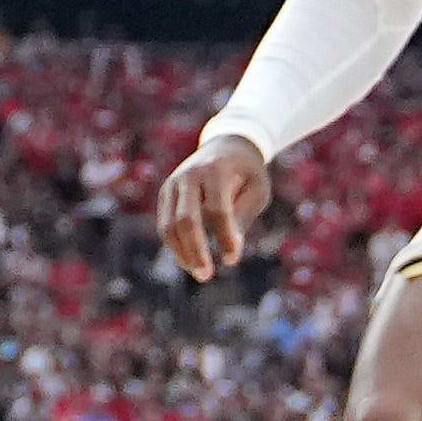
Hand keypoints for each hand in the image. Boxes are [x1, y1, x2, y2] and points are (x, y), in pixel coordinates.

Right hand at [156, 136, 273, 280]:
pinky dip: (175, 245)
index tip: (232, 260)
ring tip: (200, 272)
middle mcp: (189, 176)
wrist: (226, 145)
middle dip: (195, 251)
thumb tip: (230, 251)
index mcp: (215, 171)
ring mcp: (173, 184)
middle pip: (186, 219)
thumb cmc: (247, 173)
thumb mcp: (256, 190)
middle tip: (207, 275)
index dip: (224, 238)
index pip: (217, 210)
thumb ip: (242, 217)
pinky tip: (190, 260)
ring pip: (169, 225)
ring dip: (182, 253)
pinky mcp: (166, 193)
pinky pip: (164, 225)